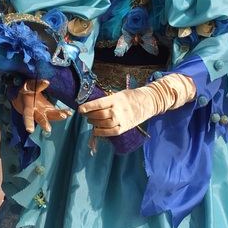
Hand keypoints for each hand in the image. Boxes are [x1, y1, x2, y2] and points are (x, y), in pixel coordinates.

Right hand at [12, 79, 72, 133]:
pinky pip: (56, 113)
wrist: (25, 96)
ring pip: (50, 116)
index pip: (27, 115)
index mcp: (27, 107)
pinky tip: (69, 113)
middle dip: (44, 123)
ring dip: (57, 116)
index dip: (28, 122)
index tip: (29, 130)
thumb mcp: (28, 86)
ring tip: (65, 115)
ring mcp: (43, 112)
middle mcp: (35, 112)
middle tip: (48, 129)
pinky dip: (63, 112)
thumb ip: (37, 85)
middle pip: (39, 119)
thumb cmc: (25, 90)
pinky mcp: (49, 111)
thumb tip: (46, 82)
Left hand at [79, 73, 195, 137]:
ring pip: (104, 123)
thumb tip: (94, 104)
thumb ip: (108, 100)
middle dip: (89, 115)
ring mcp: (122, 120)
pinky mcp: (125, 127)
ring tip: (90, 120)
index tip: (80, 109)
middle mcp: (118, 110)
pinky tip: (95, 131)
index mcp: (116, 99)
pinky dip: (102, 132)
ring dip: (94, 122)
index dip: (88, 107)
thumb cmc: (131, 97)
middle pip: (100, 114)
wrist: (148, 102)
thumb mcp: (119, 94)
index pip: (99, 104)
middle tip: (84, 114)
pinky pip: (111, 132)